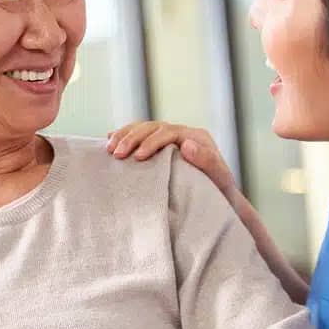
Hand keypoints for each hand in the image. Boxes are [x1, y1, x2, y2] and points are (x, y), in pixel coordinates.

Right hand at [107, 122, 238, 201]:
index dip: (151, 141)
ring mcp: (171, 139)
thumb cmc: (220, 192)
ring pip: (144, 128)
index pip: (168, 132)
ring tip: (109, 149)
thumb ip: (207, 160)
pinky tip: (109, 138)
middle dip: (132, 138)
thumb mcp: (219, 178)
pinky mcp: (161, 147)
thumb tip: (187, 145)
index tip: (138, 157)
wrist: (220, 201)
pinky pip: (140, 136)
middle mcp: (183, 134)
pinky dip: (124, 135)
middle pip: (152, 127)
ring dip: (124, 135)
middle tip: (116, 153)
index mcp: (197, 137)